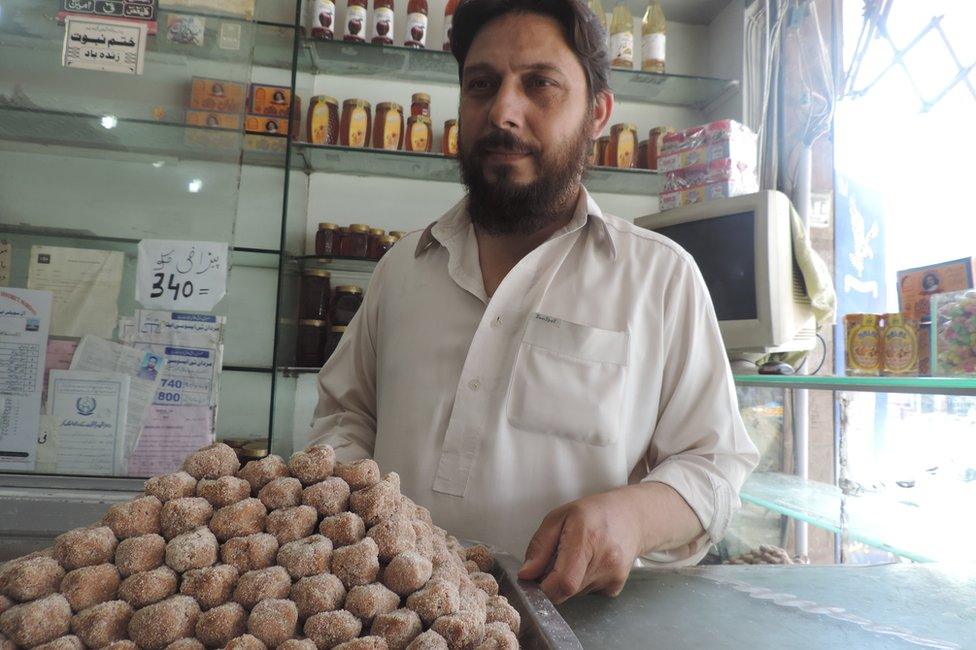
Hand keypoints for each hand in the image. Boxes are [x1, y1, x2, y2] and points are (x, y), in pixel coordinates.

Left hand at [517, 488, 644, 603]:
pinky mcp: (615, 588)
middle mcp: (605, 561)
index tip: (533, 579)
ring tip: (574, 557)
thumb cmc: (593, 513)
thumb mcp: (558, 517)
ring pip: (573, 594)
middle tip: (553, 561)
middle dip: (550, 582)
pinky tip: (587, 564)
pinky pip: (585, 594)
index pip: (564, 581)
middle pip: (565, 591)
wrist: (631, 518)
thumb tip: (526, 575)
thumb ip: (540, 546)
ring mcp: (613, 577)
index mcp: (587, 538)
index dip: (544, 587)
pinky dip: (579, 584)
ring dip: (565, 582)